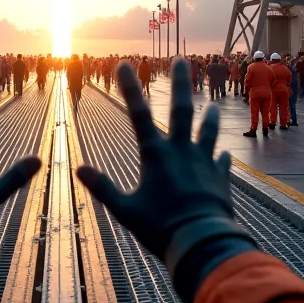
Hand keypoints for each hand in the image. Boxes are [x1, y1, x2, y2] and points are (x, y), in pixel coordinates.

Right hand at [77, 59, 245, 273]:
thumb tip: (78, 169)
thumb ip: (103, 188)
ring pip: (208, 131)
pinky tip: (225, 155)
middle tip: (181, 59)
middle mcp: (182, 151)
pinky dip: (222, 157)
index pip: (139, 114)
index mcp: (156, 155)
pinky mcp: (220, 178)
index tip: (126, 63)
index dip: (130, 88)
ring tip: (213, 105)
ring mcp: (204, 163)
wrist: (203, 243)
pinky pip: (222, 162)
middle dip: (180, 83)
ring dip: (210, 117)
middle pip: (182, 109)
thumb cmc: (160, 228)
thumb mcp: (125, 210)